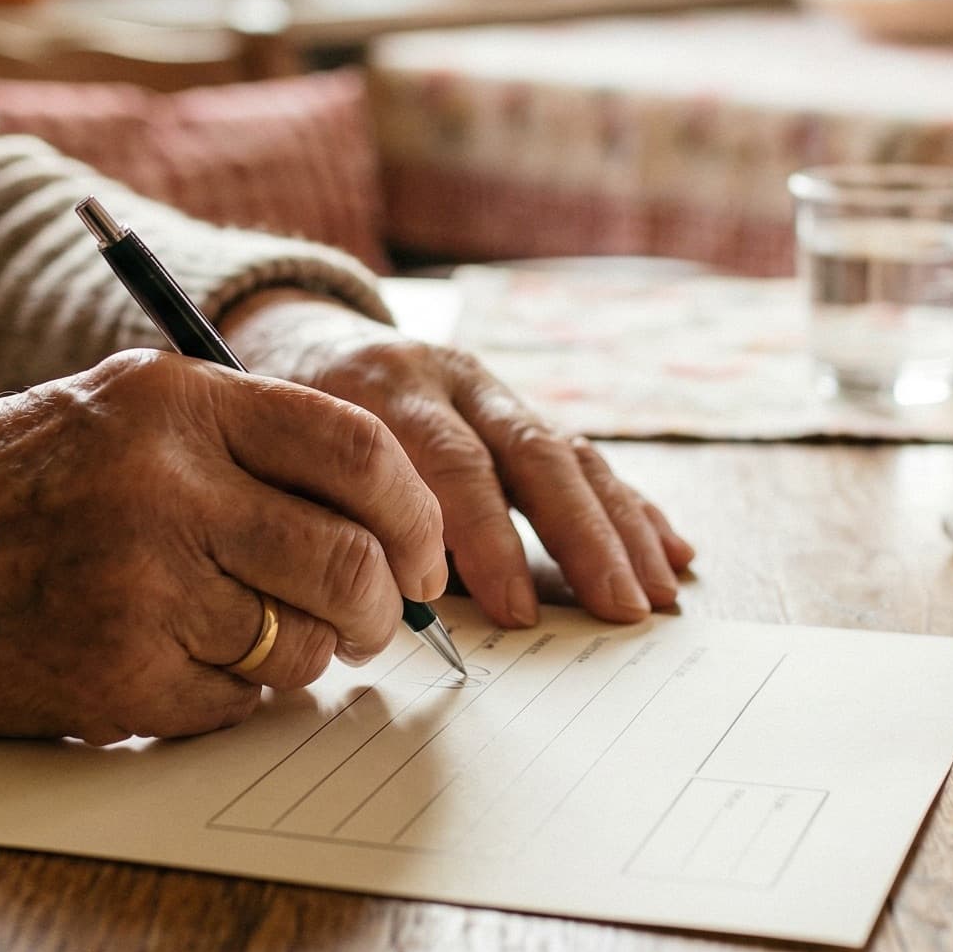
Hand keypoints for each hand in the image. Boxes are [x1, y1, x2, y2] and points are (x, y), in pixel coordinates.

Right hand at [0, 350, 447, 741]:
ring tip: (243, 637)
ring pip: (306, 644)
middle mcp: (165, 483)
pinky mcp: (117, 676)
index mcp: (173, 399)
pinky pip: (240, 704)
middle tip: (373, 621)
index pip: (360, 450)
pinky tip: (173, 668)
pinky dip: (230, 700)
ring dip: (301, 656)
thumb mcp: (106, 413)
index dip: (415, 514)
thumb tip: (381, 519)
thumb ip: (233, 446)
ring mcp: (141, 584)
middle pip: (351, 561)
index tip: (423, 553)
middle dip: (383, 606)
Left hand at [220, 290, 694, 627]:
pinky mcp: (521, 409)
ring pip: (571, 453)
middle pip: (531, 452)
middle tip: (621, 605)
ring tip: (659, 593)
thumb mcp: (285, 461)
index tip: (516, 610)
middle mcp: (448, 378)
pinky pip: (587, 456)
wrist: (296, 340)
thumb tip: (400, 611)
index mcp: (381, 388)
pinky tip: (674, 550)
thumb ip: (341, 522)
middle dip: (583, 536)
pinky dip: (632, 507)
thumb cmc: (279, 429)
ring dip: (622, 529)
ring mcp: (493, 390)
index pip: (448, 463)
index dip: (485, 538)